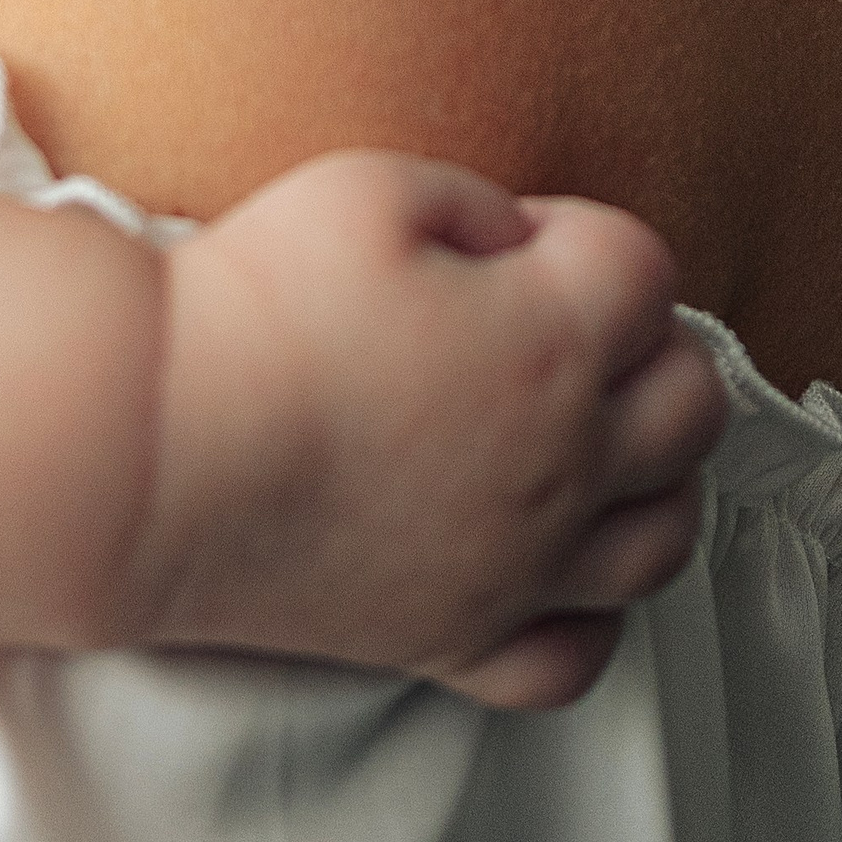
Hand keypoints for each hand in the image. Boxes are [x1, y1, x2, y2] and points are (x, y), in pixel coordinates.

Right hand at [135, 153, 722, 711]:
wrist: (149, 449)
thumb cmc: (254, 305)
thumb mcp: (372, 186)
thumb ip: (483, 203)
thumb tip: (525, 247)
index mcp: (553, 339)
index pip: (647, 271)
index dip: (580, 236)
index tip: (512, 240)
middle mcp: (563, 465)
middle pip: (692, 405)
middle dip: (643, 344)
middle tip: (550, 322)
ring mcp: (517, 567)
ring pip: (666, 536)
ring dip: (647, 473)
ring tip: (574, 433)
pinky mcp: (454, 641)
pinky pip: (579, 655)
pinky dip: (586, 609)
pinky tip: (541, 558)